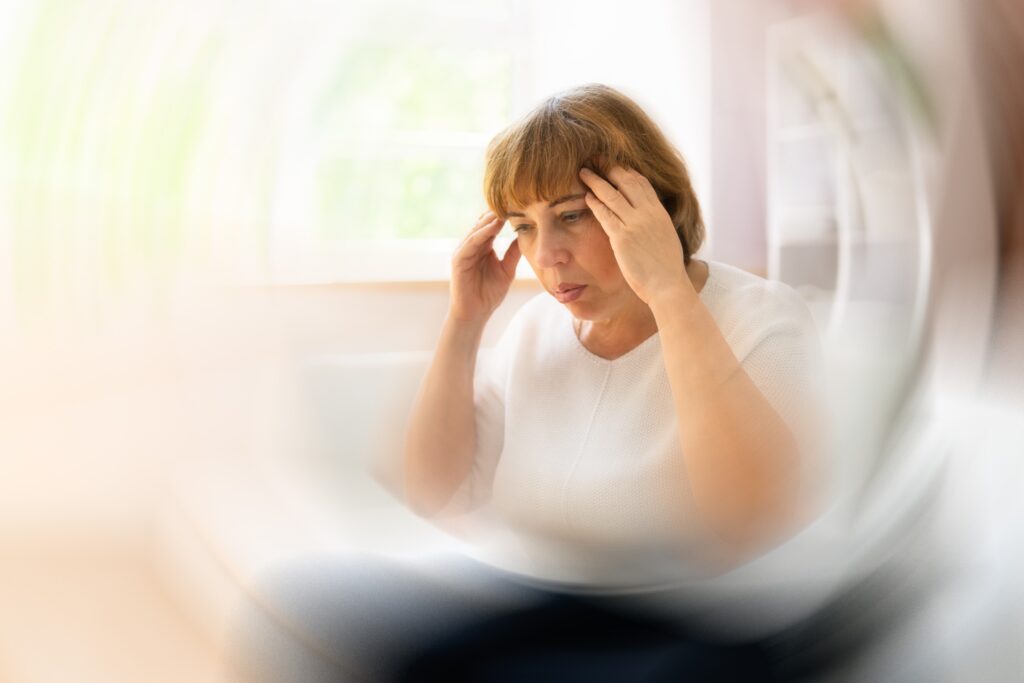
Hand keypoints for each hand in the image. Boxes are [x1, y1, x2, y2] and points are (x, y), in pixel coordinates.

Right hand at [448, 210, 520, 322]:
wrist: (475, 313)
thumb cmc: (489, 294)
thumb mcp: (507, 270)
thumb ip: (513, 253)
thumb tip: (525, 236)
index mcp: (483, 247)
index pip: (493, 227)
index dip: (504, 217)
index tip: (519, 206)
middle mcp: (472, 246)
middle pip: (483, 224)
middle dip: (496, 213)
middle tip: (511, 200)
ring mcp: (463, 251)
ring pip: (477, 230)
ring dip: (490, 220)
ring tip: (504, 209)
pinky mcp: (458, 259)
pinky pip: (471, 242)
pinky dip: (482, 233)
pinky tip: (493, 227)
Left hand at [579, 166, 689, 303]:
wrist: (668, 285)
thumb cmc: (666, 269)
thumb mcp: (665, 239)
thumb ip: (654, 226)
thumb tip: (648, 223)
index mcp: (659, 212)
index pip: (642, 183)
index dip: (626, 171)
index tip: (614, 164)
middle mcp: (648, 213)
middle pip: (626, 181)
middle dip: (609, 167)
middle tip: (596, 159)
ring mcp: (635, 224)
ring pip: (612, 194)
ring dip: (596, 181)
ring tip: (583, 172)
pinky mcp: (622, 237)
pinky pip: (605, 214)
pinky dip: (594, 203)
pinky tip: (586, 196)